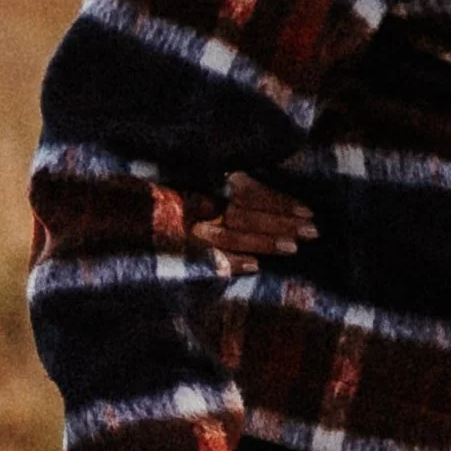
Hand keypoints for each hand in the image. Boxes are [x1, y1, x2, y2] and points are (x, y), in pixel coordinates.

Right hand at [190, 170, 315, 270]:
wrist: (137, 213)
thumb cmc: (181, 198)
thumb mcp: (207, 182)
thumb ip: (238, 185)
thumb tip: (275, 198)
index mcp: (210, 184)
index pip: (250, 192)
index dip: (280, 201)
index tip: (308, 210)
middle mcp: (200, 205)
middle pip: (246, 214)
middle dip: (280, 222)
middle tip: (313, 231)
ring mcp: (189, 228)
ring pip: (230, 234)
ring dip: (262, 242)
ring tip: (293, 248)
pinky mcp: (181, 249)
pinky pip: (208, 256)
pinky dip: (231, 262)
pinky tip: (255, 267)